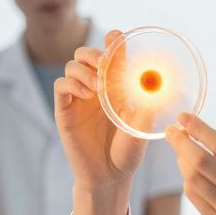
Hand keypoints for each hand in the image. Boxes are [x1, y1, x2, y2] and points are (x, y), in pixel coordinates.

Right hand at [54, 30, 147, 192]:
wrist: (108, 177)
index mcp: (115, 87)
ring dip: (84, 69)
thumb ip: (145, 108)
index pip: (111, 56)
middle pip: (86, 54)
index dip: (113, 42)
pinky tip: (86, 94)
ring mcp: (78, 98)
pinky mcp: (64, 110)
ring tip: (96, 87)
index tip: (117, 37)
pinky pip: (60, 85)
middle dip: (94, 52)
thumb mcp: (140, 129)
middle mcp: (95, 88)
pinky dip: (72, 83)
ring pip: (72, 65)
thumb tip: (155, 87)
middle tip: (104, 64)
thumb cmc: (127, 154)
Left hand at [165, 113, 215, 214]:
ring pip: (194, 181)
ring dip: (182, 162)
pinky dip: (189, 183)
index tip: (184, 117)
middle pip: (202, 162)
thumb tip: (208, 142)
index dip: (200, 129)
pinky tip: (188, 175)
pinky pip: (196, 200)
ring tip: (180, 152)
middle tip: (171, 131)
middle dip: (181, 142)